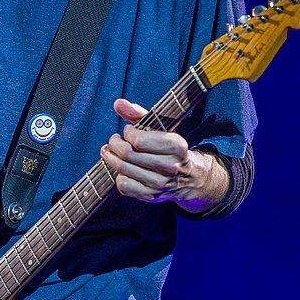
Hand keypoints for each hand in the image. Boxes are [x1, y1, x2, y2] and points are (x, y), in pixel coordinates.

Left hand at [101, 98, 228, 209]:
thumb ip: (138, 113)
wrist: (190, 177)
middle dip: (114, 144)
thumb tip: (117, 103)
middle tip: (113, 140)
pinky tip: (122, 169)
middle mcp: (170, 166)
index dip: (127, 133)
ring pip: (123, 168)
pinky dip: (118, 175)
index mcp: (176, 145)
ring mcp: (160, 183)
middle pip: (128, 153)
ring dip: (111, 157)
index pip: (139, 140)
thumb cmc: (169, 147)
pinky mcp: (151, 196)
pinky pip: (124, 185)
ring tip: (110, 151)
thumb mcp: (160, 127)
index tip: (128, 131)